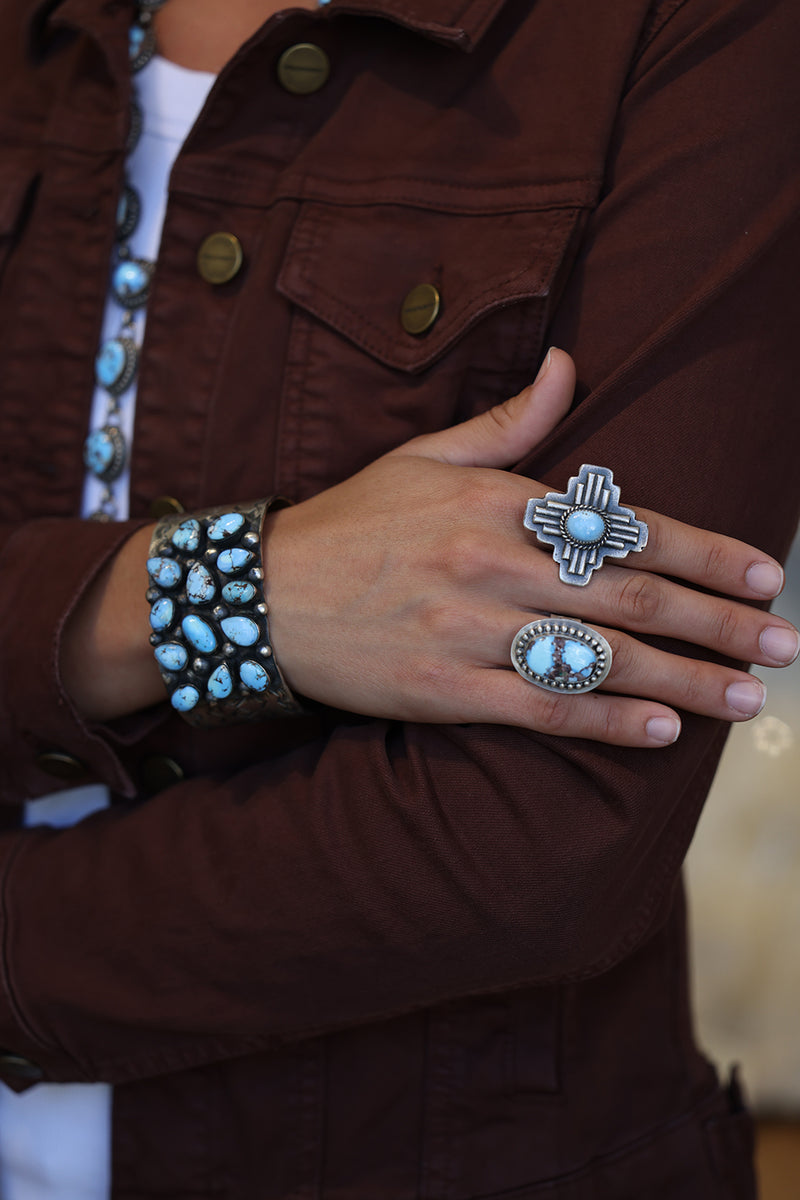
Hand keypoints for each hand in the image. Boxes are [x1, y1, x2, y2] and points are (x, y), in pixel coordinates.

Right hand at [264, 349, 797, 746]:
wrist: (258, 592)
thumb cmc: (351, 524)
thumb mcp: (424, 457)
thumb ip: (510, 423)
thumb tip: (572, 363)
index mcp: (497, 502)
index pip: (625, 525)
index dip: (705, 552)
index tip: (764, 574)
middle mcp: (492, 563)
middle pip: (630, 596)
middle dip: (718, 624)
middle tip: (783, 645)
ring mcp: (468, 631)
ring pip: (597, 659)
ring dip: (682, 682)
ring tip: (745, 701)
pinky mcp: (443, 689)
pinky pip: (540, 710)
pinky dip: (605, 723)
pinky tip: (660, 733)